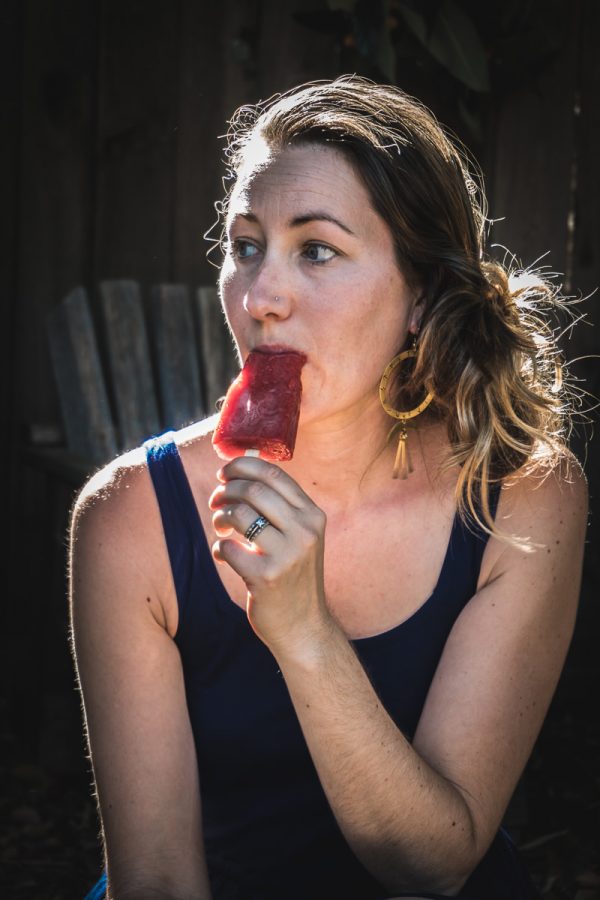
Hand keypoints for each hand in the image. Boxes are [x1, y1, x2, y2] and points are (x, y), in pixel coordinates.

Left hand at [208, 456, 333, 656]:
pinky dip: (219, 549)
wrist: (303, 626)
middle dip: (226, 490)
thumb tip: (240, 470)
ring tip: (220, 528)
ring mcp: (287, 554)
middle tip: (215, 501)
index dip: (243, 466)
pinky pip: (226, 548)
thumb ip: (279, 506)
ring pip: (238, 514)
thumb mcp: (300, 536)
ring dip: (220, 517)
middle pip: (253, 490)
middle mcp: (304, 531)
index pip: (275, 475)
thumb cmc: (293, 575)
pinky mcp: (266, 577)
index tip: (226, 472)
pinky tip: (225, 557)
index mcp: (313, 516)